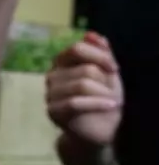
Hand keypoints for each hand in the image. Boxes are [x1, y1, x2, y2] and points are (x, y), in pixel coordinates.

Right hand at [46, 31, 122, 146]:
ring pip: (82, 85)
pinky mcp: (53, 111)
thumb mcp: (107, 74)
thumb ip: (101, 53)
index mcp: (62, 63)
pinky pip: (76, 103)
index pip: (77, 49)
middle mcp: (52, 75)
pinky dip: (97, 104)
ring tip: (111, 102)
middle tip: (111, 92)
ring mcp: (50, 94)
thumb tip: (91, 34)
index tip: (114, 69)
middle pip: (85, 69)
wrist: (98, 130)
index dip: (100, 57)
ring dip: (104, 94)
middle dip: (104, 81)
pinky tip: (110, 106)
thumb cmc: (101, 99)